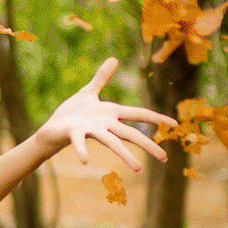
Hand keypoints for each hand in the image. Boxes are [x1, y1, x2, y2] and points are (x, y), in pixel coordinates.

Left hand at [35, 57, 173, 171]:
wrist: (51, 127)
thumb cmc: (72, 113)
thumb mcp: (89, 92)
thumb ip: (102, 77)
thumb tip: (114, 59)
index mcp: (110, 113)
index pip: (138, 115)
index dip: (156, 118)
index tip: (175, 125)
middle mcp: (104, 124)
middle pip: (129, 133)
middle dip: (147, 145)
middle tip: (164, 158)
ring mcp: (90, 130)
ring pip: (111, 142)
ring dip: (124, 155)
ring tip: (138, 168)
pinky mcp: (73, 133)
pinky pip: (79, 142)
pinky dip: (82, 151)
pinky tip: (85, 161)